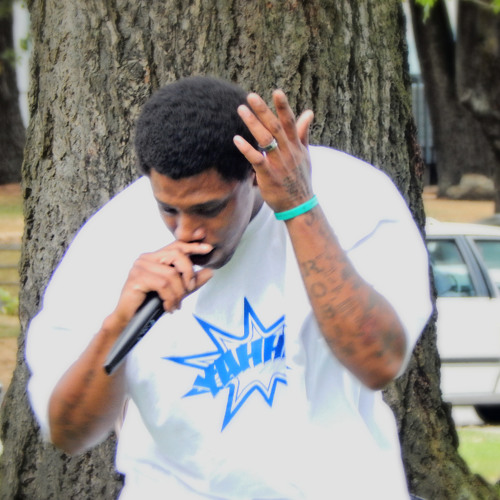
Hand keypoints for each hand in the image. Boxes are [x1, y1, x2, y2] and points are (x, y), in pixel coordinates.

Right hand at [113, 241, 213, 323]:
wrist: (129, 320)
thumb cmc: (149, 304)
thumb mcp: (177, 291)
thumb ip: (192, 281)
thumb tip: (210, 271)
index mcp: (155, 257)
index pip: (176, 246)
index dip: (193, 246)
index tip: (208, 248)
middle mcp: (146, 258)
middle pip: (177, 255)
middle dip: (188, 273)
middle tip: (189, 290)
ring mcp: (140, 267)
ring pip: (171, 274)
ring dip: (178, 293)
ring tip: (176, 304)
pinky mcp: (137, 278)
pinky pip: (162, 285)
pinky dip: (169, 298)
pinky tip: (168, 307)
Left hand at [233, 90, 314, 212]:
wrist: (299, 205)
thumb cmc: (300, 179)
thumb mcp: (305, 155)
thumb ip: (303, 133)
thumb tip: (308, 112)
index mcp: (296, 146)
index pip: (290, 122)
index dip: (283, 107)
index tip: (276, 91)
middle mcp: (288, 152)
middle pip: (275, 127)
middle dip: (264, 111)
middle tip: (251, 96)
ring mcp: (279, 164)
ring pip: (266, 140)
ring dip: (253, 124)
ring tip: (241, 109)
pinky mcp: (269, 176)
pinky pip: (257, 160)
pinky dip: (247, 149)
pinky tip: (237, 139)